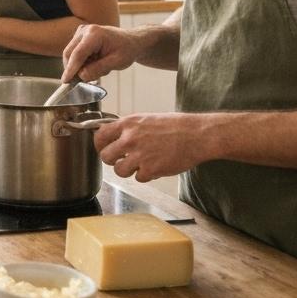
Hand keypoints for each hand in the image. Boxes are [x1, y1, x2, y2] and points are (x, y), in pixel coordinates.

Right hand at [61, 24, 140, 81]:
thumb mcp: (117, 62)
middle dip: (74, 69)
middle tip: (84, 81)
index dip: (70, 69)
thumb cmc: (126, 50)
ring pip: (70, 55)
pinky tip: (95, 62)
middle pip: (70, 53)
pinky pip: (74, 53)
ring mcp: (80, 32)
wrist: (131, 41)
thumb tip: (81, 75)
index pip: (78, 54)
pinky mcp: (79, 37)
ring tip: (98, 67)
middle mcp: (85, 30)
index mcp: (95, 34)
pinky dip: (82, 62)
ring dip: (80, 66)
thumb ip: (98, 69)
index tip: (65, 81)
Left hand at [94, 112, 209, 181]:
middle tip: (122, 160)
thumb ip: (128, 128)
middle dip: (112, 160)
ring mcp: (139, 155)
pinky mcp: (150, 169)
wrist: (196, 135)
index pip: (100, 136)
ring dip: (128, 170)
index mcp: (128, 124)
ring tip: (140, 164)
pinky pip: (139, 178)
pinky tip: (155, 166)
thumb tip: (113, 136)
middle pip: (105, 157)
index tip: (104, 148)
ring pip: (119, 171)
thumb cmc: (175, 126)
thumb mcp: (146, 119)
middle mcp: (130, 139)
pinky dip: (146, 175)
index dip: (100, 145)